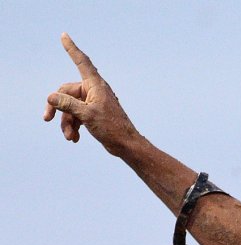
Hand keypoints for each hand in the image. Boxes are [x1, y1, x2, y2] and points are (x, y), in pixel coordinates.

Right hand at [43, 33, 137, 154]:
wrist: (127, 146)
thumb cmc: (112, 128)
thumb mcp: (87, 115)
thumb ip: (68, 104)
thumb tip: (51, 97)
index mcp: (95, 85)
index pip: (81, 62)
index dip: (72, 49)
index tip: (64, 35)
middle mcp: (94, 91)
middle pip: (66, 93)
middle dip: (57, 108)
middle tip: (46, 119)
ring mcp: (93, 103)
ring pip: (70, 107)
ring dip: (67, 122)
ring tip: (69, 137)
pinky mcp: (93, 115)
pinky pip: (77, 116)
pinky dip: (74, 127)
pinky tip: (74, 139)